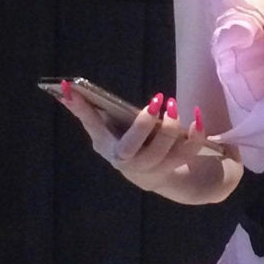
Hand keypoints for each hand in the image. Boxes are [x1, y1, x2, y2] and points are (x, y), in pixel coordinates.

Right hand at [59, 81, 211, 192]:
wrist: (156, 176)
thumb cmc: (127, 145)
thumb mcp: (108, 131)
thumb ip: (90, 113)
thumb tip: (67, 88)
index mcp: (108, 148)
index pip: (92, 126)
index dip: (81, 110)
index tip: (70, 87)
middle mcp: (128, 163)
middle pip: (133, 148)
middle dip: (144, 125)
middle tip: (156, 100)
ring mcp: (152, 169)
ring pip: (164, 153)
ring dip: (171, 129)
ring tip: (172, 105)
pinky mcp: (176, 168)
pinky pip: (188, 153)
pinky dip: (195, 135)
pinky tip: (197, 117)